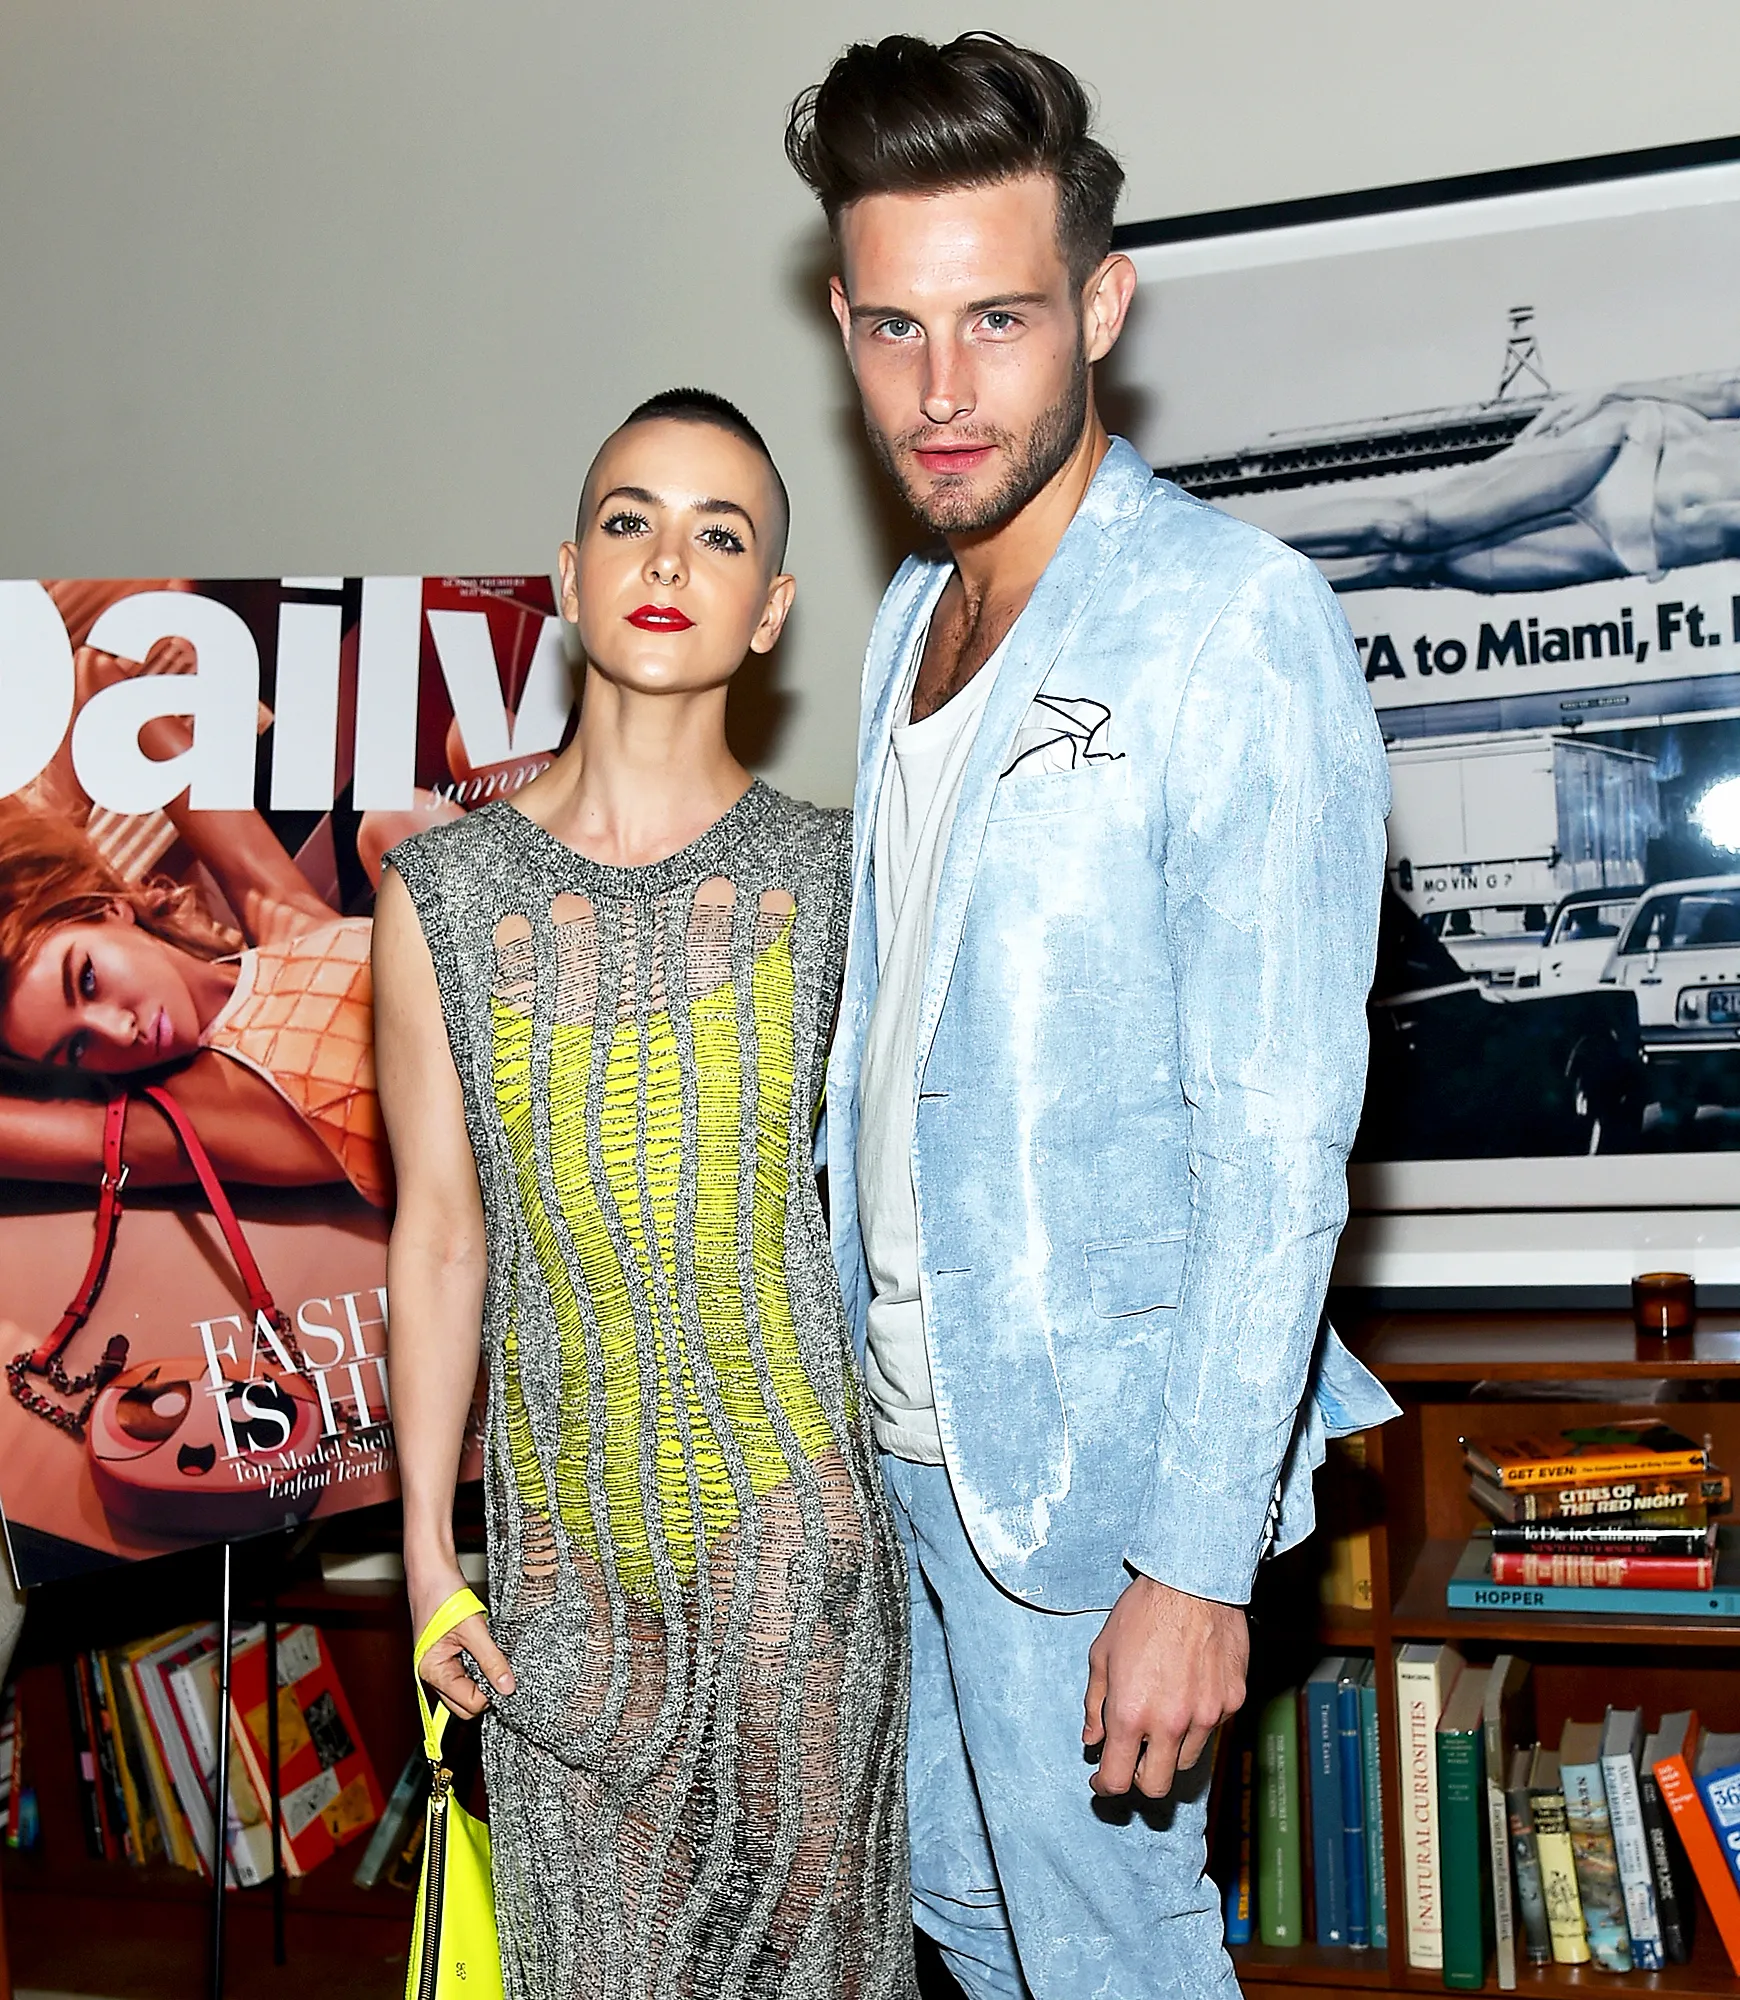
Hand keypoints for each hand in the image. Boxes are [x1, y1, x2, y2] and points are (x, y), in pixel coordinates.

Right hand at [411, 1571, 515, 1721]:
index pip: (467, 1703)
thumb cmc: (443, 1594)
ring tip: (490, 1654)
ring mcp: (438, 1666)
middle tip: (501, 1668)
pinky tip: (485, 1651)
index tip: (505, 1677)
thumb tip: (507, 1687)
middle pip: (464, 1704)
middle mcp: (431, 1674)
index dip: (489, 1693)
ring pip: (466, 1689)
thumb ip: (491, 1660)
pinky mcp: (445, 1656)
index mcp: (432, 1671)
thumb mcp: (474, 1629)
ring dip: (482, 1678)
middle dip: (485, 1691)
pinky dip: (478, 1668)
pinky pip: (465, 1673)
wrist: (432, 1571)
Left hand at [1082, 1574, 1247, 1798]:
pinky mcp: (1232, 1702)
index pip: (1117, 1779)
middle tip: (1133, 1758)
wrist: (1193, 1582)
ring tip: (1162, 1715)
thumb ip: (1095, 1703)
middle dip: (1140, 1779)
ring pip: (1187, 1760)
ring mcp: (1206, 1716)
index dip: (1105, 1786)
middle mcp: (1171, 1723)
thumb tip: (1092, 1737)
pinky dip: (1197, 1722)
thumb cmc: (1143, 1612)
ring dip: (1170, 1750)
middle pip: (1157, 1786)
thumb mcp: (1102, 1654)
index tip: (1103, 1779)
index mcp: (1132, 1714)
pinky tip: (1188, 1690)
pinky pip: (1211, 1729)